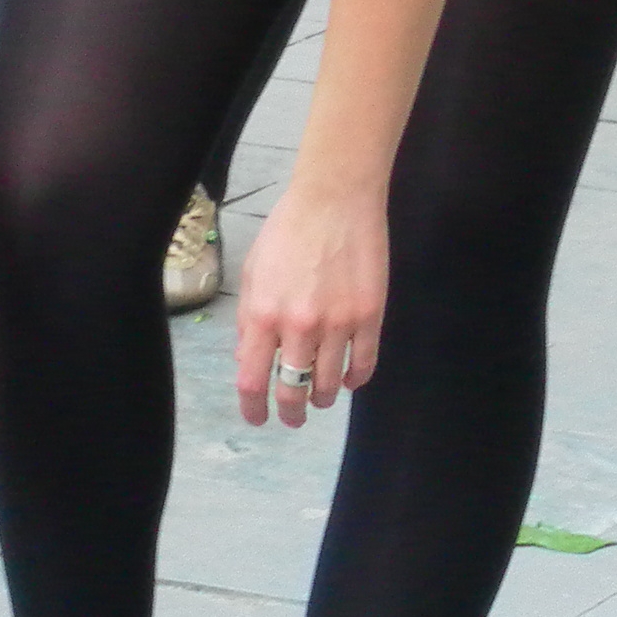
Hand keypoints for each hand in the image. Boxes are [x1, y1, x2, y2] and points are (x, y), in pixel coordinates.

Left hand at [233, 180, 385, 429]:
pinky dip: (354, 380)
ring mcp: (338, 324)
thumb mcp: (253, 271)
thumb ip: (248, 320)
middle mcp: (299, 326)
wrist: (335, 197)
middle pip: (292, 393)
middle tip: (292, 418)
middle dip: (290, 414)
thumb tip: (247, 361)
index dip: (253, 409)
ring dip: (321, 398)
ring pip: (329, 386)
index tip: (258, 418)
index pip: (252, 381)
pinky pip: (363, 367)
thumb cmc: (288, 229)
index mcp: (262, 314)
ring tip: (319, 396)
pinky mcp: (370, 316)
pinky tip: (348, 378)